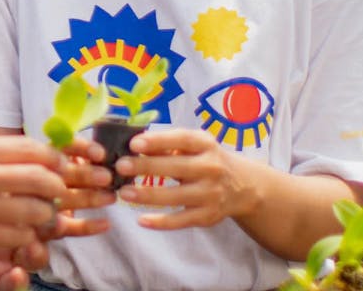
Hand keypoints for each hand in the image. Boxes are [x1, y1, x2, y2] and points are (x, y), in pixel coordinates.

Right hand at [0, 135, 114, 251]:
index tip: (66, 161)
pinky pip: (18, 236)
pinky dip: (29, 233)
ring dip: (48, 212)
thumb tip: (38, 152)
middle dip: (62, 185)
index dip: (58, 156)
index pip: (31, 148)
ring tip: (44, 209)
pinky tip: (25, 228)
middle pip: (41, 179)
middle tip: (62, 188)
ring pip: (35, 211)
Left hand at [112, 128, 258, 229]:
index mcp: (205, 145)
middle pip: (176, 168)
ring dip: (148, 195)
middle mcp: (211, 168)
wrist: (242, 185)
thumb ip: (166, 145)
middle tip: (120, 166)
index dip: (157, 141)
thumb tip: (131, 146)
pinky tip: (141, 220)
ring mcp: (211, 194)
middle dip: (146, 167)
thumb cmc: (205, 159)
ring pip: (176, 196)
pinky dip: (161, 222)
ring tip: (124, 192)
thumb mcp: (193, 145)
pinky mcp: (208, 216)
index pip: (181, 140)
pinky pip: (181, 221)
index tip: (134, 143)